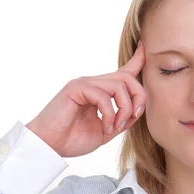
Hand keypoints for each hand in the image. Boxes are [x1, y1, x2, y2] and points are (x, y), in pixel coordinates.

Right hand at [26, 43, 146, 156]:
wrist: (49, 146)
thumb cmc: (72, 138)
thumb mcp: (106, 130)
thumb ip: (122, 118)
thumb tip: (137, 110)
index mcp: (101, 91)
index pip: (122, 72)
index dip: (136, 59)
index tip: (144, 47)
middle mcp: (93, 83)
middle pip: (127, 78)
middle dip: (139, 97)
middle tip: (133, 117)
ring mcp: (84, 83)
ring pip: (119, 86)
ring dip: (125, 109)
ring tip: (115, 127)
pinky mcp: (76, 88)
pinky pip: (104, 96)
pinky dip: (110, 113)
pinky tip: (106, 126)